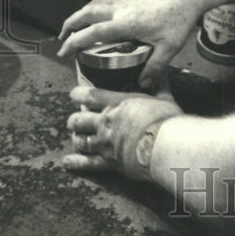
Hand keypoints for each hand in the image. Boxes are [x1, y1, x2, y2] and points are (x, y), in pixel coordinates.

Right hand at [57, 0, 200, 91]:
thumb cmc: (179, 20)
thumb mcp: (169, 48)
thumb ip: (155, 67)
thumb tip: (143, 86)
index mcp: (126, 23)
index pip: (92, 32)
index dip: (74, 42)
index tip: (63, 52)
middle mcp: (121, 9)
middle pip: (87, 13)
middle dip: (70, 24)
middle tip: (62, 38)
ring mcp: (126, 2)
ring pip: (95, 4)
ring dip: (81, 14)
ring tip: (74, 26)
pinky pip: (107, 2)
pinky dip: (96, 8)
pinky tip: (100, 18)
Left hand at [64, 86, 182, 180]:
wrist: (167, 145)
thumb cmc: (167, 120)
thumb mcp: (165, 99)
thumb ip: (160, 86)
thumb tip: (162, 73)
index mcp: (118, 103)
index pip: (90, 96)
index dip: (78, 94)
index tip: (74, 94)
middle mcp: (106, 121)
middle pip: (79, 119)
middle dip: (75, 120)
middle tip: (75, 120)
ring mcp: (105, 142)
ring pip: (80, 139)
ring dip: (77, 138)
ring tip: (76, 137)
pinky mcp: (109, 161)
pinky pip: (87, 162)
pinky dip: (75, 162)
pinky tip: (67, 161)